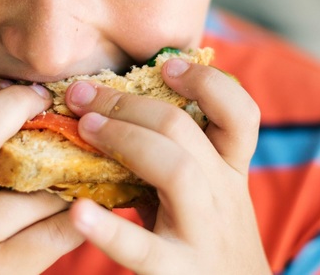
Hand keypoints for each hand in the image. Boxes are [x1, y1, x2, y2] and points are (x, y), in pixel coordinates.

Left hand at [65, 59, 270, 274]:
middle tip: (82, 93)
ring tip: (84, 128)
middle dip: (130, 103)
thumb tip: (116, 107)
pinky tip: (78, 211)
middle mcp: (223, 197)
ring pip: (177, 171)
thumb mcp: (205, 196)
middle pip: (186, 132)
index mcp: (231, 173)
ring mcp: (201, 233)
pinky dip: (108, 228)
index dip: (207, 82)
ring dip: (124, 139)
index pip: (241, 115)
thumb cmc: (204, 243)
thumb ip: (174, 158)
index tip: (167, 64)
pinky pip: (142, 247)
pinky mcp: (176, 272)